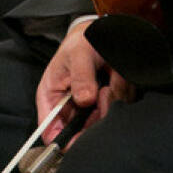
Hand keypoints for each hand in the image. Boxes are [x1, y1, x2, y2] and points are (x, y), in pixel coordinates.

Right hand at [36, 20, 134, 140]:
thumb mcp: (78, 53)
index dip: (64, 141)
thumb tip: (85, 100)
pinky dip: (122, 91)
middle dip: (97, 114)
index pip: (50, 133)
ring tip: (110, 74)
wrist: (102, 30)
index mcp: (51, 99)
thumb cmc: (82, 41)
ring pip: (103, 120)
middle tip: (104, 91)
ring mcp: (90, 107)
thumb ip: (81, 76)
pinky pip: (118, 106)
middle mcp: (69, 108)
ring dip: (112, 98)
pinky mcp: (107, 102)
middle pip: (81, 133)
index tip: (82, 136)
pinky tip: (117, 75)